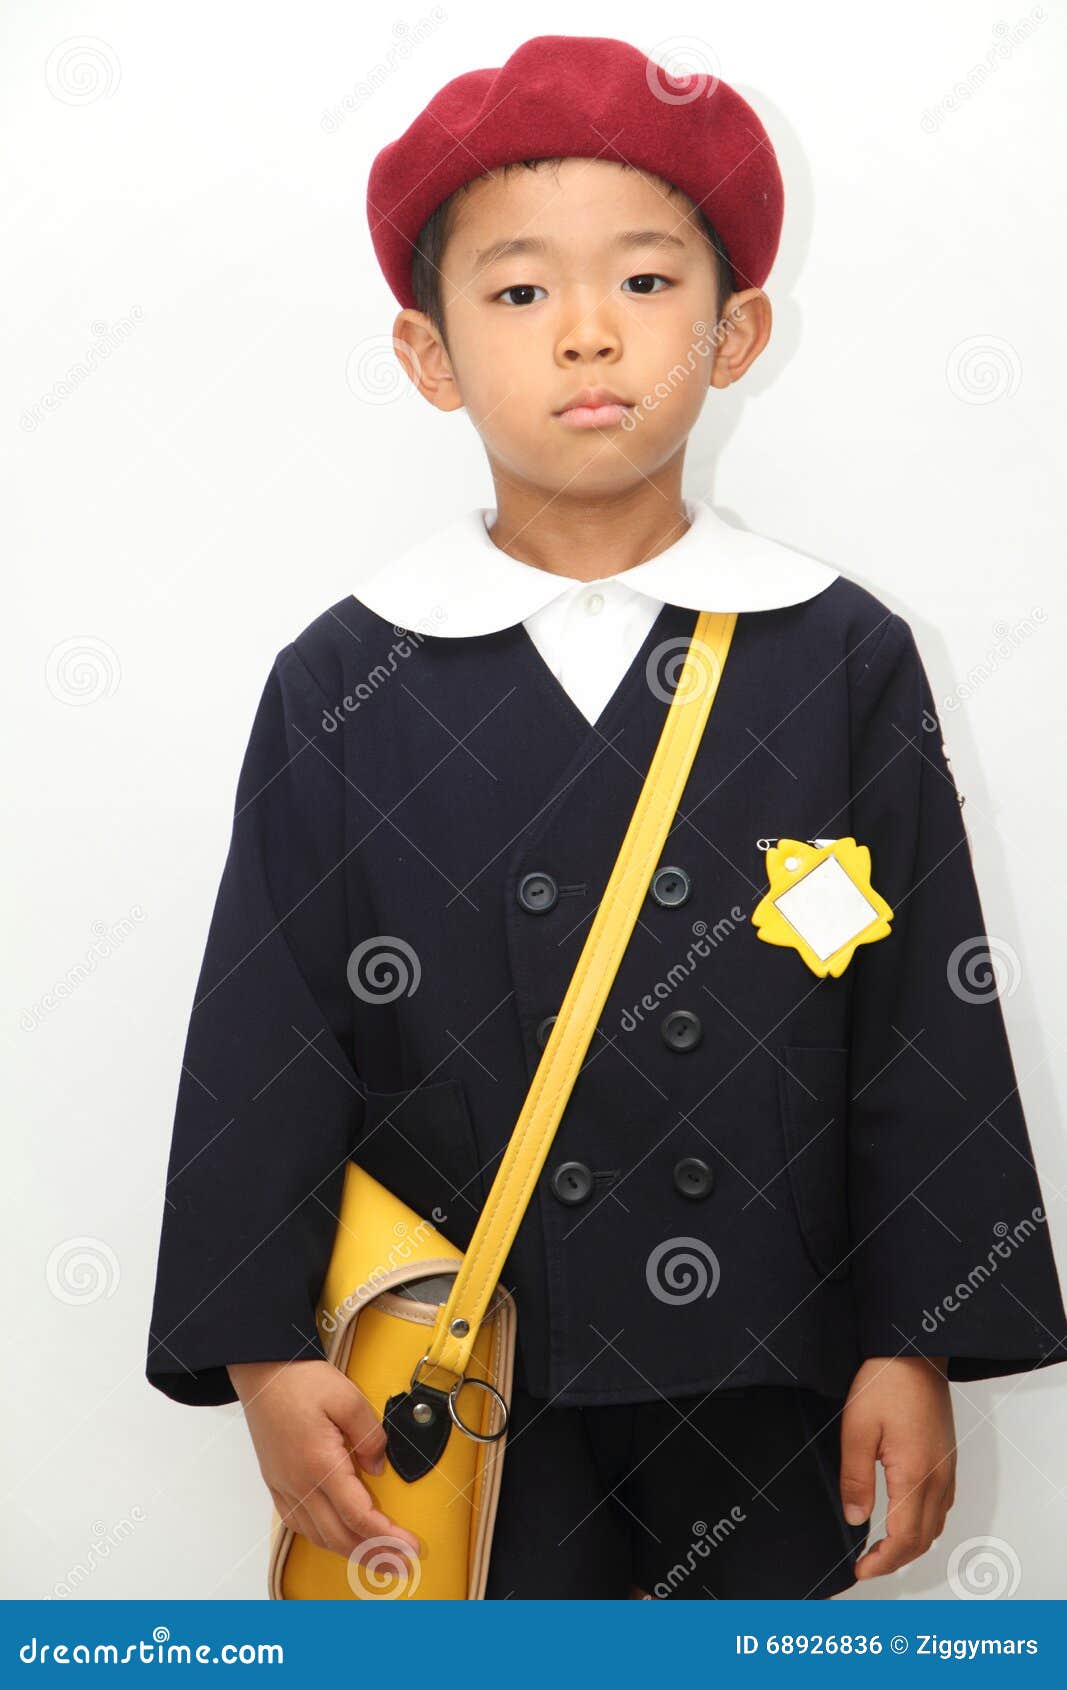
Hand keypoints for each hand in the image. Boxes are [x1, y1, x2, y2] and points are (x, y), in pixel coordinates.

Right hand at [227, 1359, 420, 1567]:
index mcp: (319, 1464)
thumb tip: (379, 1468)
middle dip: (375, 1556)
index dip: (387, 1537)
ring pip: (319, 1536)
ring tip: (378, 1559)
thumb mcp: (348, 1397)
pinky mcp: (276, 1483)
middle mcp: (299, 1483)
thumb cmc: (301, 1380)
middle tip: (402, 1565)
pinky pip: (300, 1524)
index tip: (411, 1548)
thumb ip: (371, 1435)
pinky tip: (339, 1539)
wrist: (262, 1371)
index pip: (358, 1516)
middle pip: (340, 1536)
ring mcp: (284, 1486)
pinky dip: (324, 1539)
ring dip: (351, 1552)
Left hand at [839, 1355, 955, 1580]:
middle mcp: (938, 1476)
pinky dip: (924, 1522)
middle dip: (896, 1560)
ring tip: (881, 1547)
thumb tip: (855, 1520)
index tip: (860, 1570)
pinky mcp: (947, 1456)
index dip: (883, 1562)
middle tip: (866, 1564)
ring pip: (936, 1523)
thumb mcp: (857, 1429)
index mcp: (916, 1474)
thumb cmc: (884, 1383)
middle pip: (924, 1538)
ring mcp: (947, 1467)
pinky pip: (942, 1504)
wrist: (912, 1350)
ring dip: (911, 1543)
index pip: (905, 1538)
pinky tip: (903, 1517)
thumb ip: (856, 1479)